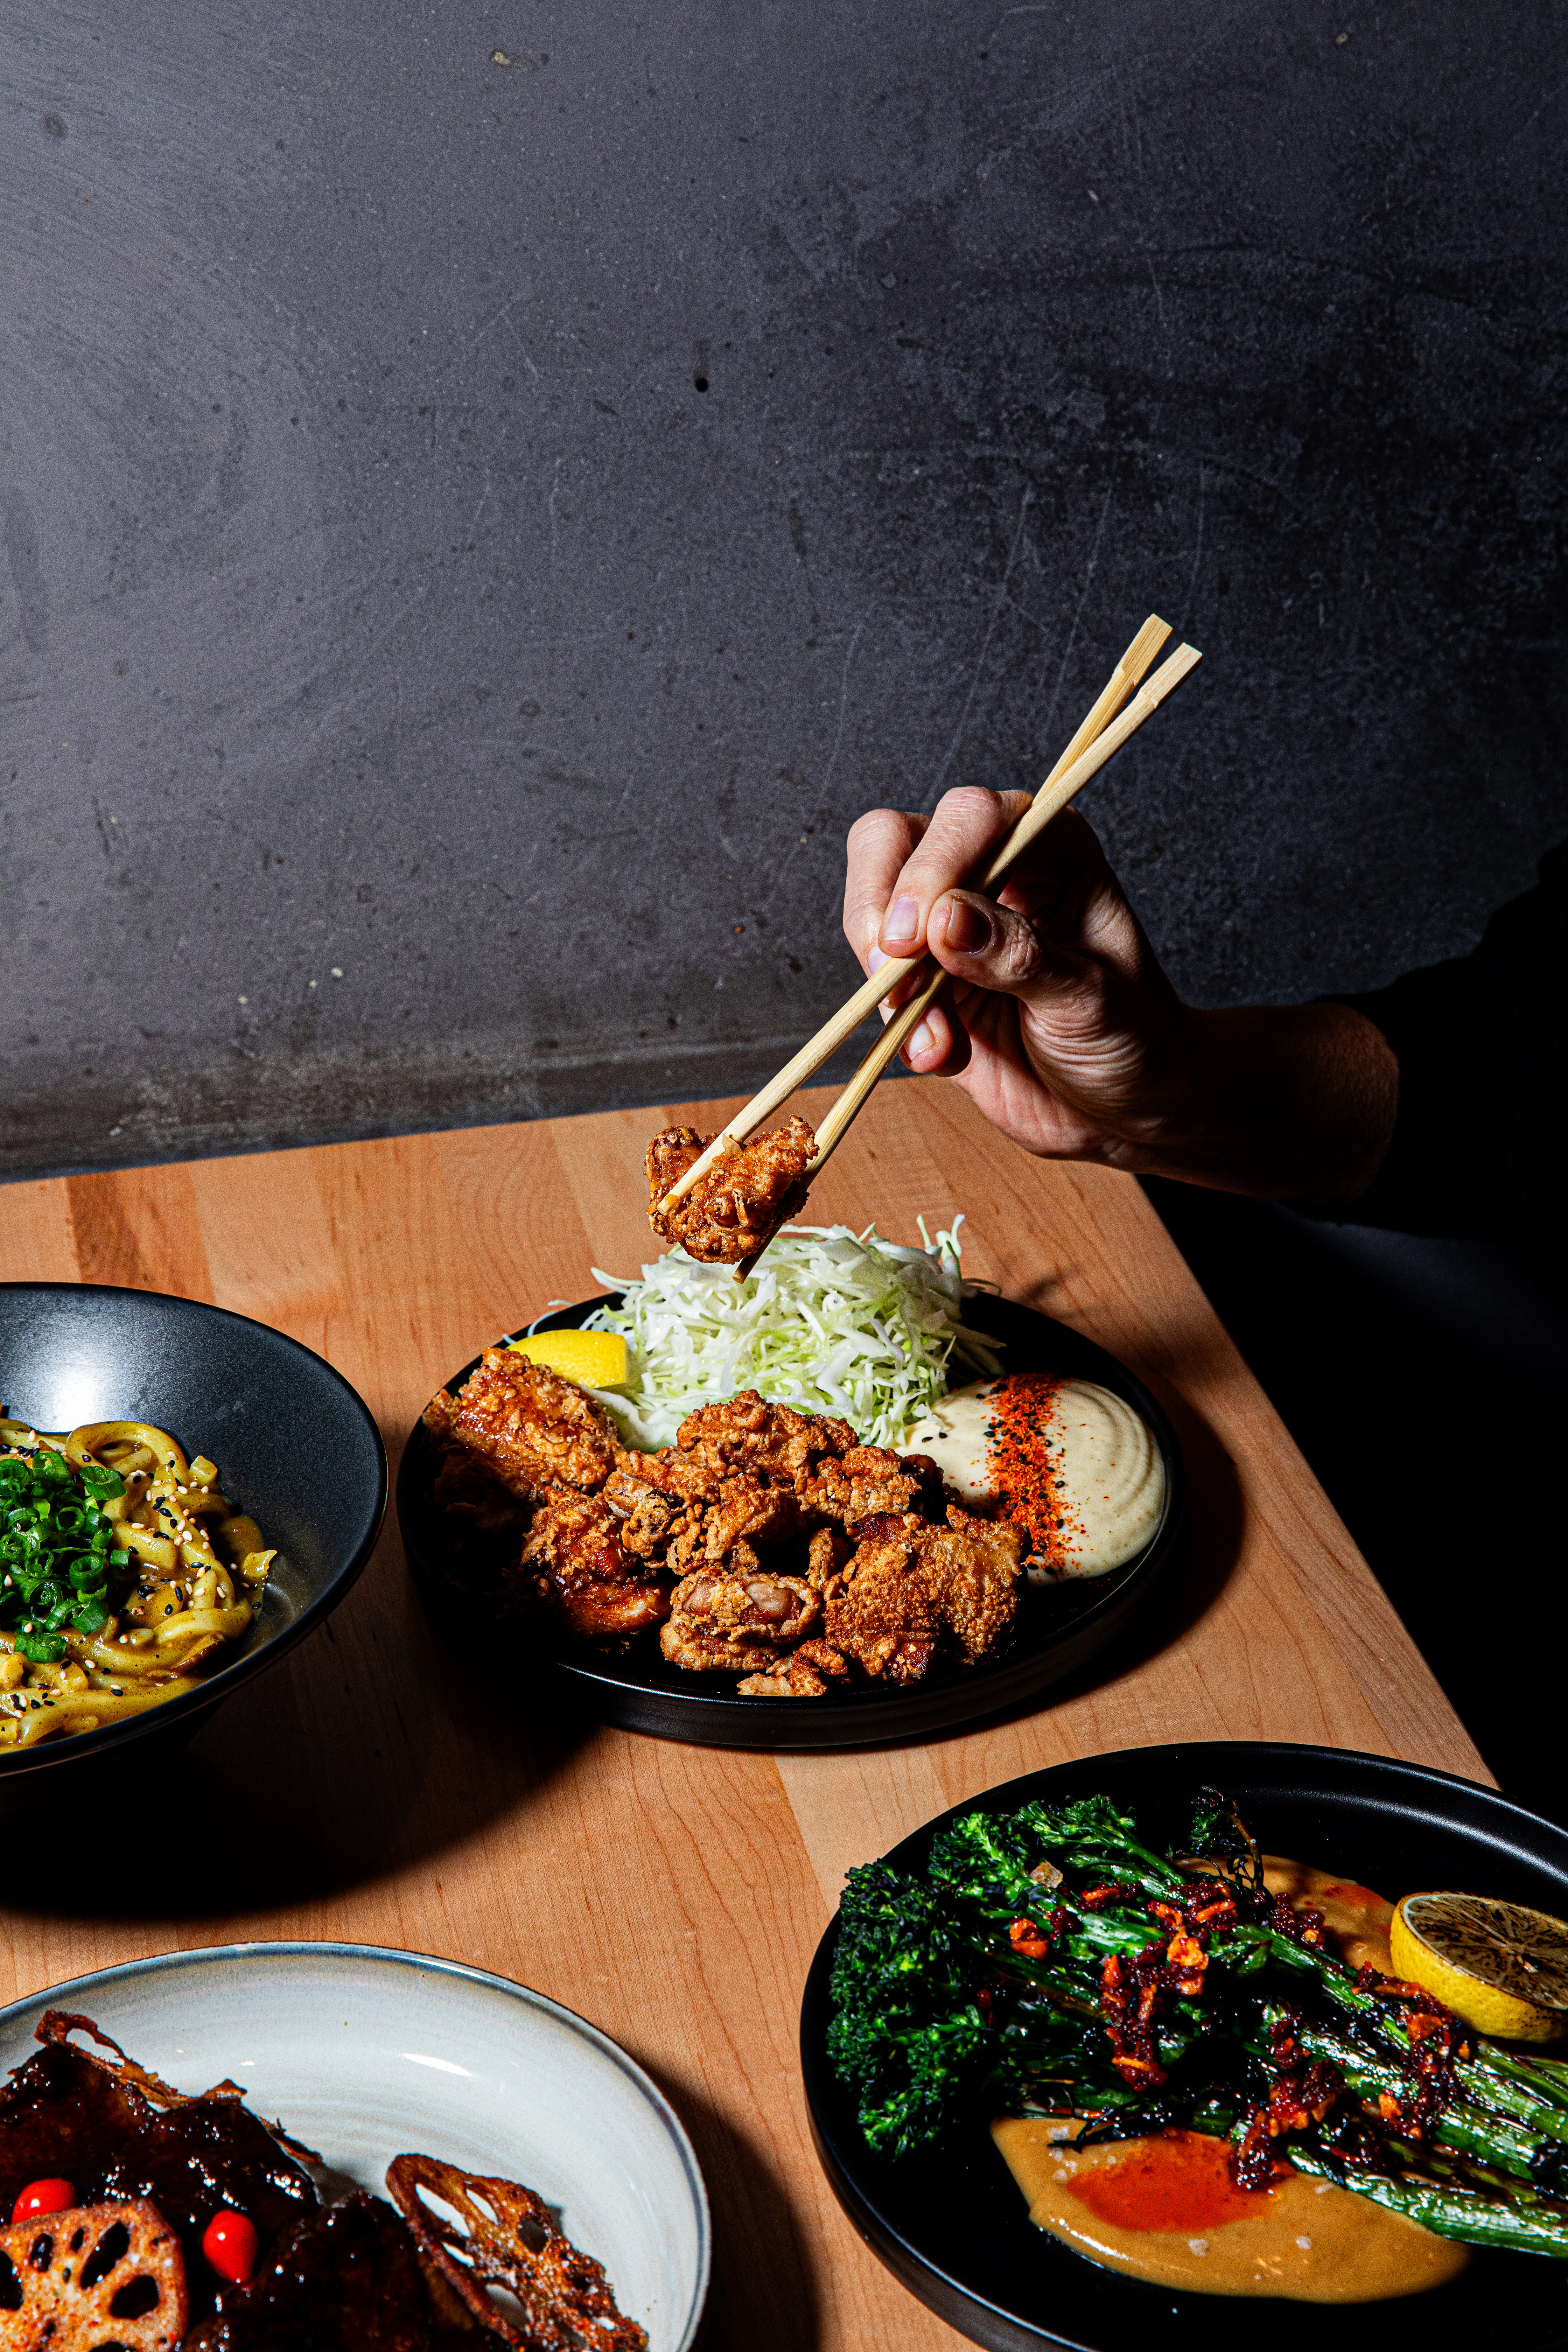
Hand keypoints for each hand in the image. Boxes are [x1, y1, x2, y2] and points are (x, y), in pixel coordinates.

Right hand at [842, 787, 1396, 1198]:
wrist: (1137, 1112)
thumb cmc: (1141, 1045)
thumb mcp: (1093, 998)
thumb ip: (1018, 959)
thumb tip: (947, 922)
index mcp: (1050, 844)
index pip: (967, 815)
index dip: (931, 865)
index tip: (917, 935)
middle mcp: (995, 871)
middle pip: (895, 842)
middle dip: (882, 910)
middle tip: (899, 978)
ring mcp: (952, 926)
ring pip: (870, 907)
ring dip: (881, 977)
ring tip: (929, 1036)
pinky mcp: (926, 982)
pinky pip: (873, 981)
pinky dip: (885, 1020)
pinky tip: (933, 1053)